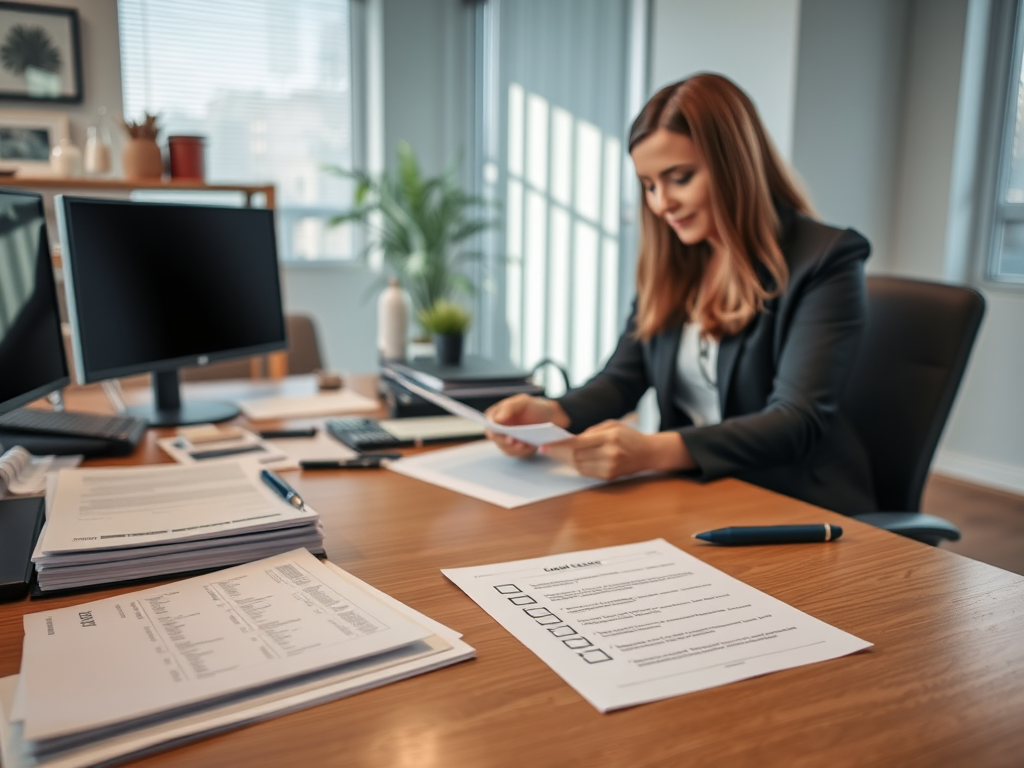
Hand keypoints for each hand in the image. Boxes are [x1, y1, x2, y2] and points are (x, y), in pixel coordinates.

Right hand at [485, 395, 568, 458]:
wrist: (553, 417)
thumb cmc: (536, 407)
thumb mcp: (523, 401)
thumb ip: (509, 407)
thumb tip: (496, 419)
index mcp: (498, 414)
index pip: (489, 424)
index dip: (494, 430)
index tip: (503, 433)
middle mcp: (500, 428)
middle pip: (496, 438)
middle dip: (505, 441)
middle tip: (514, 441)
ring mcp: (508, 439)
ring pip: (505, 448)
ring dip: (514, 448)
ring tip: (524, 445)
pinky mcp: (517, 448)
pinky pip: (516, 454)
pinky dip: (522, 452)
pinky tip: (530, 447)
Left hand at [542, 421, 692, 479]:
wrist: (649, 453)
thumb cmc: (628, 436)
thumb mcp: (612, 425)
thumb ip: (591, 432)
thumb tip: (569, 440)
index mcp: (610, 437)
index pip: (578, 443)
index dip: (559, 445)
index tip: (546, 445)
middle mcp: (610, 453)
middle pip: (576, 456)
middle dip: (558, 454)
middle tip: (545, 450)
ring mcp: (610, 467)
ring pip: (579, 466)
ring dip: (565, 461)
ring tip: (555, 454)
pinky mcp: (610, 476)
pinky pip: (586, 472)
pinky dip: (576, 466)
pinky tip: (569, 460)